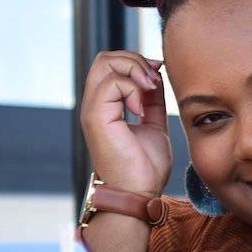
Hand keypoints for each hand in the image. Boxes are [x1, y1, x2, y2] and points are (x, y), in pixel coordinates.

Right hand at [80, 51, 171, 195]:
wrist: (139, 193)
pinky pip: (111, 83)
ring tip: (150, 89)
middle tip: (154, 80)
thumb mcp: (154, 124)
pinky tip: (141, 108)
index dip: (136, 62)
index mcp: (105, 106)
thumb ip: (152, 101)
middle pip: (105, 58)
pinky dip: (132, 88)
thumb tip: (155, 74)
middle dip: (134, 59)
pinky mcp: (96, 118)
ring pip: (105, 63)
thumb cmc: (145, 167)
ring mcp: (92, 110)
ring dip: (135, 69)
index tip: (158, 75)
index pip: (111, 64)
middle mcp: (95, 105)